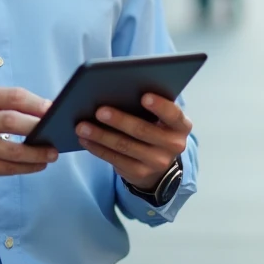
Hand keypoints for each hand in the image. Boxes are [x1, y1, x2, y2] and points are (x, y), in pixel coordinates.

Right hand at [0, 87, 58, 184]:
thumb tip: (45, 112)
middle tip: (58, 133)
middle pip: (14, 121)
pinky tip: (38, 165)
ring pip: (13, 150)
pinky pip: (6, 168)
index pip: (14, 96)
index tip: (55, 110)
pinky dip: (26, 167)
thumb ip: (5, 106)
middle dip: (40, 128)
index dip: (37, 103)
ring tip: (53, 154)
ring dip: (37, 153)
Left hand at [76, 94, 190, 191]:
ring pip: (125, 146)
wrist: (158, 159)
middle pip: (143, 131)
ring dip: (101, 135)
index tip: (144, 96)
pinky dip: (97, 148)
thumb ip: (149, 105)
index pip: (173, 114)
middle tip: (99, 110)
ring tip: (82, 126)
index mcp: (181, 125)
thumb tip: (116, 90)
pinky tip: (84, 139)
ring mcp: (157, 162)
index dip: (160, 106)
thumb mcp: (160, 116)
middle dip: (119, 120)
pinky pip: (115, 160)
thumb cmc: (154, 125)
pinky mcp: (139, 174)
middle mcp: (174, 145)